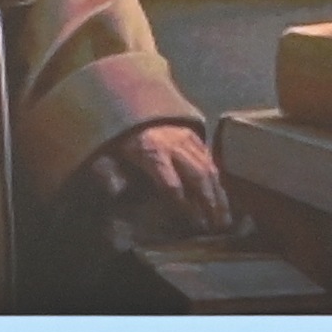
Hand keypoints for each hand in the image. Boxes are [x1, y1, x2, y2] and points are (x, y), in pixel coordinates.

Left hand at [72, 120, 240, 248]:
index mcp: (150, 152)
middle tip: (217, 227)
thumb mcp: (107, 156)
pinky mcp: (193, 135)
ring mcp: (186, 138)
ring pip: (208, 168)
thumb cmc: (117, 139)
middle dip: (209, 203)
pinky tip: (221, 197)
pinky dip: (217, 180)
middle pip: (197, 176)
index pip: (171, 184)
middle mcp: (173, 145)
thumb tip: (117, 193)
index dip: (183, 205)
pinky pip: (210, 159)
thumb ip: (110, 175)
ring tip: (225, 218)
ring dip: (218, 195)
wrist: (128, 105)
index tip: (193, 223)